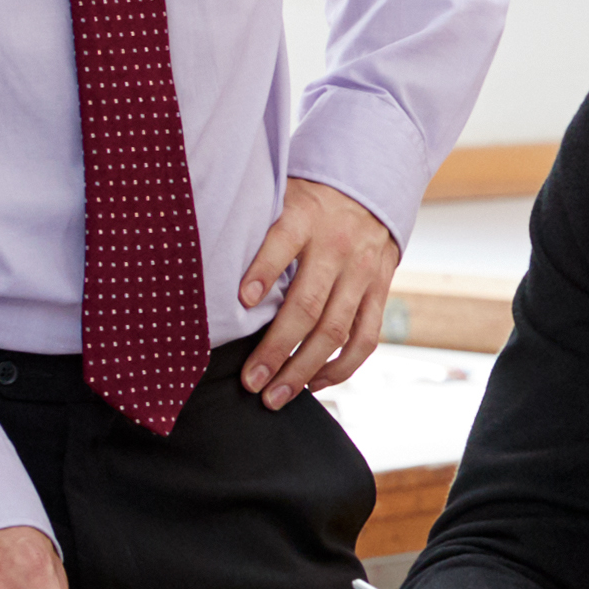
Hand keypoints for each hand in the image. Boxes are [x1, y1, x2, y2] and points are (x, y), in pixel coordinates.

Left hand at [238, 179, 399, 407]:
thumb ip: (255, 229)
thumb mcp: (280, 198)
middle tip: (250, 382)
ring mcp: (363, 272)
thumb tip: (208, 268)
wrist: (371, 192)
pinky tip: (314, 384)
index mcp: (307, 217)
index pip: (283, 242)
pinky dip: (340, 368)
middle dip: (277, 348)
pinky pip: (365, 339)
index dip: (263, 271)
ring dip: (304, 369)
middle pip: (308, 304)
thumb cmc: (309, 204)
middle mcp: (338, 246)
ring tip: (275, 396)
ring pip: (336, 330)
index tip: (241, 301)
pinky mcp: (380, 291)